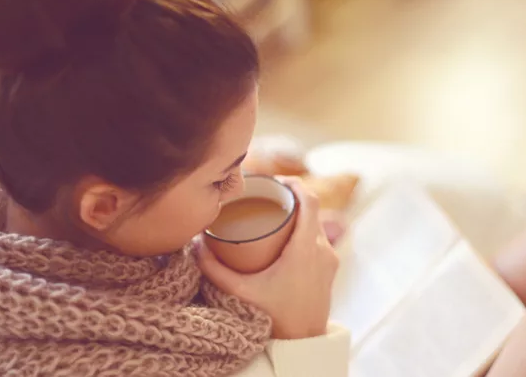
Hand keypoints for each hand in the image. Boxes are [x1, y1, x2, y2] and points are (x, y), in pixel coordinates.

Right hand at [197, 177, 339, 339]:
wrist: (302, 344)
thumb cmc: (275, 318)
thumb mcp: (240, 291)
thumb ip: (214, 269)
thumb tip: (196, 245)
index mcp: (305, 249)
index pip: (310, 201)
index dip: (296, 184)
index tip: (277, 180)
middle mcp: (322, 250)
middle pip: (312, 210)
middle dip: (292, 198)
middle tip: (268, 196)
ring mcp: (329, 260)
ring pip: (316, 224)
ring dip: (300, 215)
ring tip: (275, 213)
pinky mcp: (329, 269)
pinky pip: (319, 239)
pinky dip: (305, 230)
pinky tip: (288, 234)